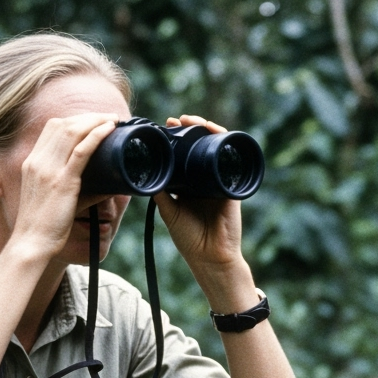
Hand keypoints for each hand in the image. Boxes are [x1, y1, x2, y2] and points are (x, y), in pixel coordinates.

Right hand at [9, 112, 120, 259]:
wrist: (31, 242)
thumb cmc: (45, 225)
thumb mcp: (53, 198)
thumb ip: (77, 189)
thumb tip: (109, 187)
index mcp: (33, 162)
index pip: (52, 128)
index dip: (75, 120)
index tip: (94, 121)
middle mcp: (38, 161)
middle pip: (63, 125)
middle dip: (88, 116)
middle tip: (109, 117)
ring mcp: (49, 170)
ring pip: (72, 132)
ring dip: (95, 120)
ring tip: (113, 119)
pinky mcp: (62, 182)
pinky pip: (81, 151)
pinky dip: (96, 136)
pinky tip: (108, 129)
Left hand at [154, 115, 245, 268]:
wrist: (211, 256)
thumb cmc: (190, 239)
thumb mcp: (169, 211)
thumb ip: (160, 192)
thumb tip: (146, 172)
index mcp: (188, 184)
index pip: (182, 155)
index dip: (175, 139)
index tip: (164, 126)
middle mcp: (204, 179)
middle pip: (199, 146)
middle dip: (190, 129)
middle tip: (177, 120)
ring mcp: (219, 180)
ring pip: (215, 148)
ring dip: (206, 130)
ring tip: (193, 121)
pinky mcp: (232, 184)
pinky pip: (230, 159)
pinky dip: (225, 142)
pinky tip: (216, 132)